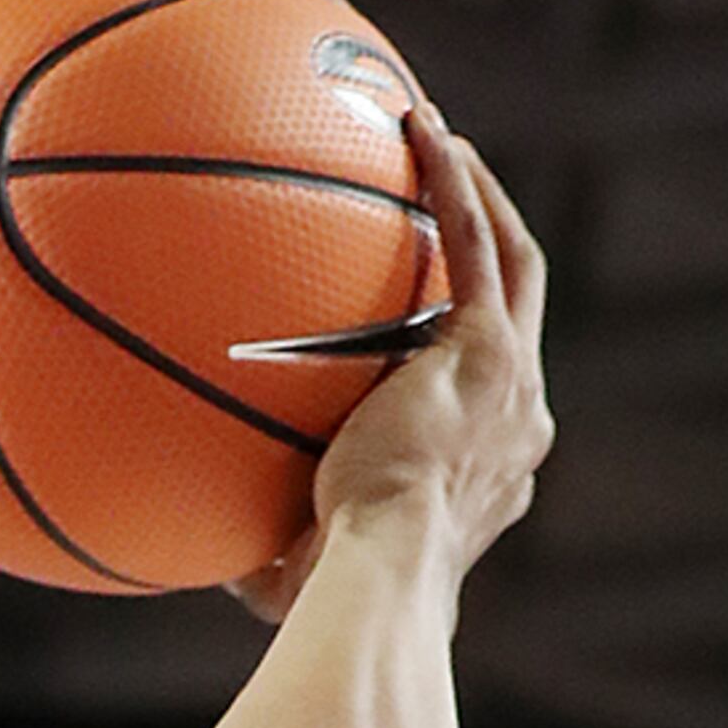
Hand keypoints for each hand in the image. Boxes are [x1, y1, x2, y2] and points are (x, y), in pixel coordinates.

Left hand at [236, 120, 549, 620]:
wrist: (378, 573)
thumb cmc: (330, 597)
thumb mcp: (294, 578)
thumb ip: (266, 555)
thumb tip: (206, 557)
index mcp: (488, 473)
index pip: (484, 401)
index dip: (463, 355)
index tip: (423, 325)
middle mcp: (520, 422)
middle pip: (517, 312)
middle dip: (490, 247)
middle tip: (452, 198)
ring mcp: (515, 381)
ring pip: (516, 261)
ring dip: (481, 195)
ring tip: (440, 138)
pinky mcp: (488, 348)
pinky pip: (475, 243)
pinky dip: (453, 183)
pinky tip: (421, 131)